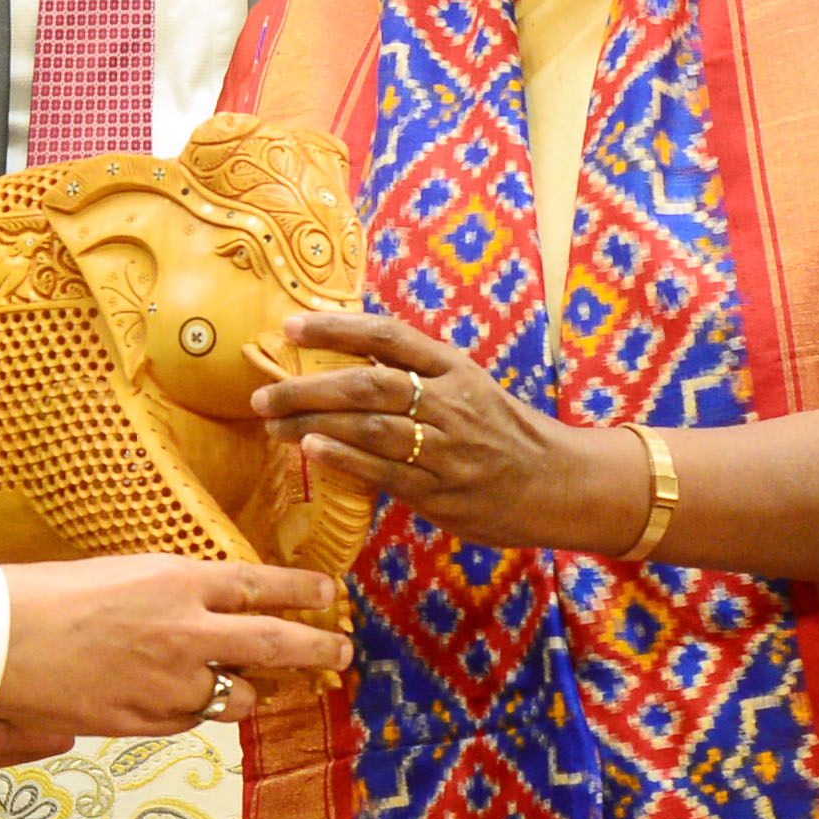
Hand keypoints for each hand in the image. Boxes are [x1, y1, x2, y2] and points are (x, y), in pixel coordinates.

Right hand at [0, 555, 351, 735]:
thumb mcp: (121, 575)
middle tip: (342, 652)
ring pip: (239, 696)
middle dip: (318, 649)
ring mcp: (172, 683)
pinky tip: (180, 701)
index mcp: (179, 580)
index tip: (329, 594)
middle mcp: (188, 632)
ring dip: (250, 691)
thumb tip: (206, 608)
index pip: (261, 585)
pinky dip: (195, 711)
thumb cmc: (44, 597)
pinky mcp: (150, 722)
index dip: (302, 591)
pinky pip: (192, 720)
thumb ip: (172, 593)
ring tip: (253, 687)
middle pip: (276, 643)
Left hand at [250, 311, 641, 551]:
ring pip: (370, 428)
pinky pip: (385, 472)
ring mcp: (447, 449)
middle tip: (261, 394)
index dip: (336, 327)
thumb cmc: (500, 430)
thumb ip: (413, 373)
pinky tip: (312, 451)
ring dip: (313, 424)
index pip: (387, 336)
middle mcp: (449, 402)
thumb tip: (342, 356)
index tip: (290, 326)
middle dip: (307, 387)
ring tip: (272, 424)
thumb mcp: (466, 386)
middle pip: (367, 384)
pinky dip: (345, 459)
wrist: (557, 482)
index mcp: (453, 367)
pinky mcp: (442, 492)